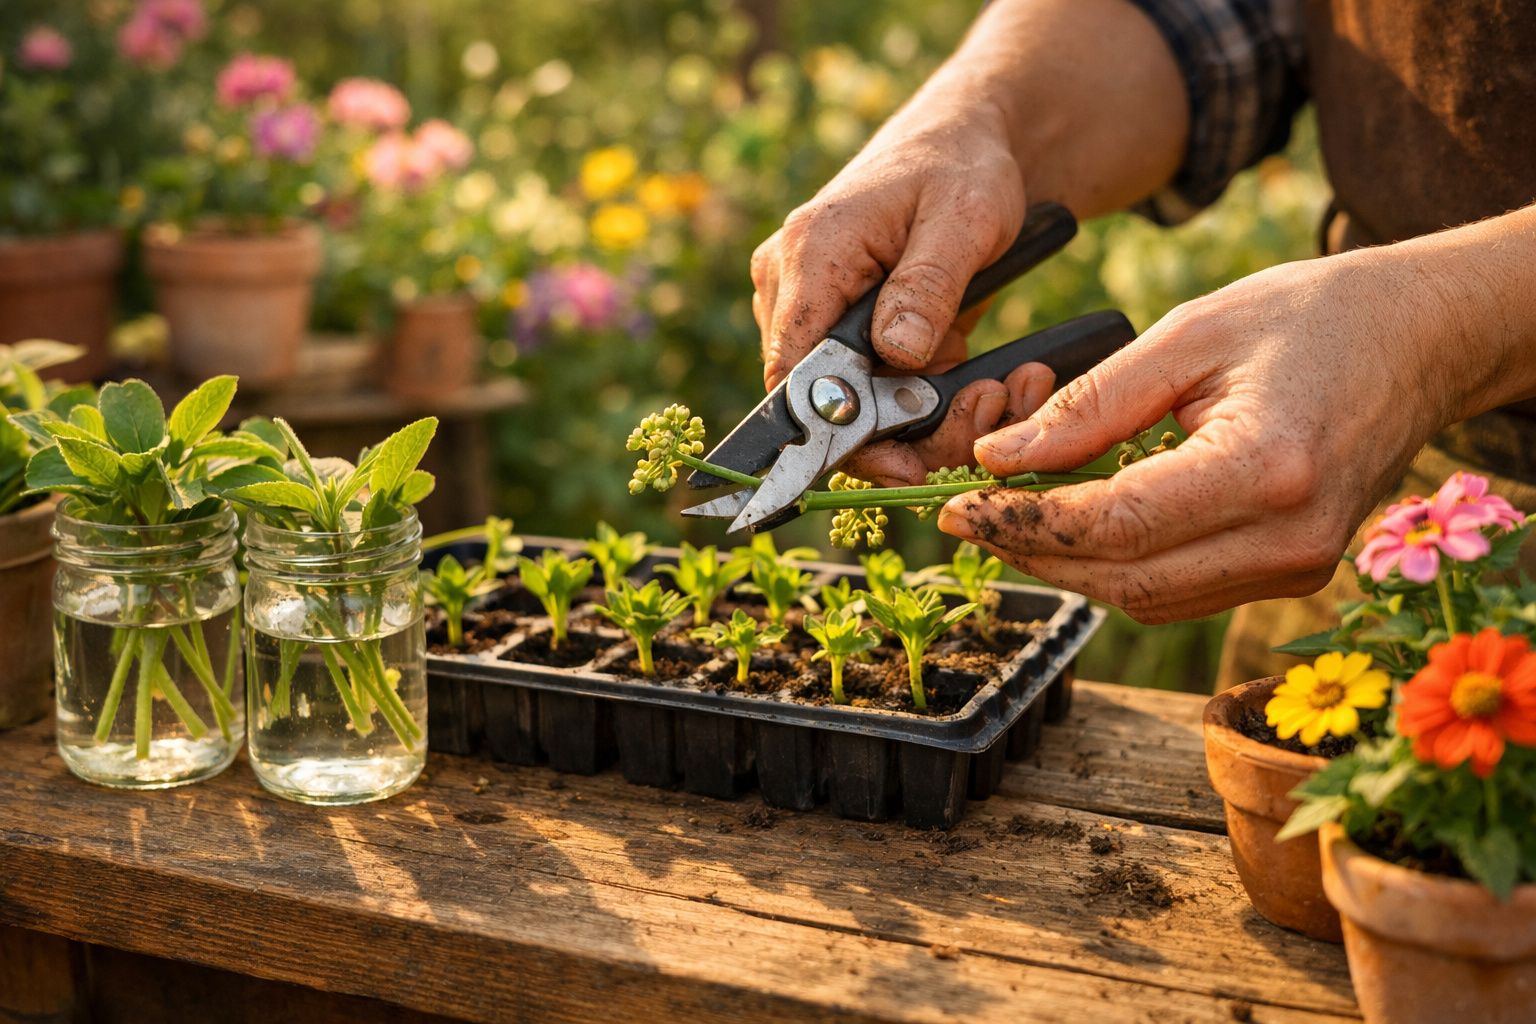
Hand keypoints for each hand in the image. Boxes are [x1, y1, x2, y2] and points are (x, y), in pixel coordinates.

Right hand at [751, 87, 1045, 484]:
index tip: (905, 462)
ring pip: (851, 410)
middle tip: (988, 410)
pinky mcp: (841, 334)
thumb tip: (896, 354)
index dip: (837, 431)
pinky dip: (925, 406)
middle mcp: (790, 290)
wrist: (960, 146)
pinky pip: (871, 396)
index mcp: (809, 256)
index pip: (792, 372)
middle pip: (822, 404)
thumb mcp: (963, 218)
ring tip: (999, 391)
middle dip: (905, 432)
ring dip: (925, 423)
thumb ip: (927, 286)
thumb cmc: (961, 168)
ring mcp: (810, 314)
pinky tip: (980, 384)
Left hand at [937, 251, 1464, 622]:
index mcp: (1266, 471)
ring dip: (1071, 566)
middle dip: (1033, 552)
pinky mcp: (1293, 572)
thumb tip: (1000, 456)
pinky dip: (1120, 566)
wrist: (1424, 338)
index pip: (1113, 525)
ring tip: (1014, 517)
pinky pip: (1181, 592)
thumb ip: (1092, 405)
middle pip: (1122, 579)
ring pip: (1147, 599)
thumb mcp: (1190, 334)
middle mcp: (1288, 540)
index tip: (958, 507)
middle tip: (972, 515)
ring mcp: (1297, 567)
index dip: (1021, 524)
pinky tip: (1080, 525)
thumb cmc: (1314, 317)